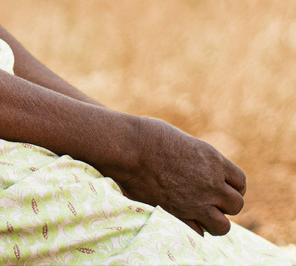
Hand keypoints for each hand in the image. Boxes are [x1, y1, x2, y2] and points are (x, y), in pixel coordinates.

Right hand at [113, 117, 245, 235]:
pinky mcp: (179, 215)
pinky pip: (200, 233)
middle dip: (225, 204)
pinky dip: (196, 229)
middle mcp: (211, 183)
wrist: (129, 148)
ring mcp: (196, 202)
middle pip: (236, 205)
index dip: (233, 186)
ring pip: (223, 226)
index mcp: (213, 160)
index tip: (222, 186)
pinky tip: (186, 218)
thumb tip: (203, 170)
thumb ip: (199, 160)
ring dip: (215, 221)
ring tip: (202, 213)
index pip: (240, 182)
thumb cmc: (150, 136)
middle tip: (210, 199)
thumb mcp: (183, 141)